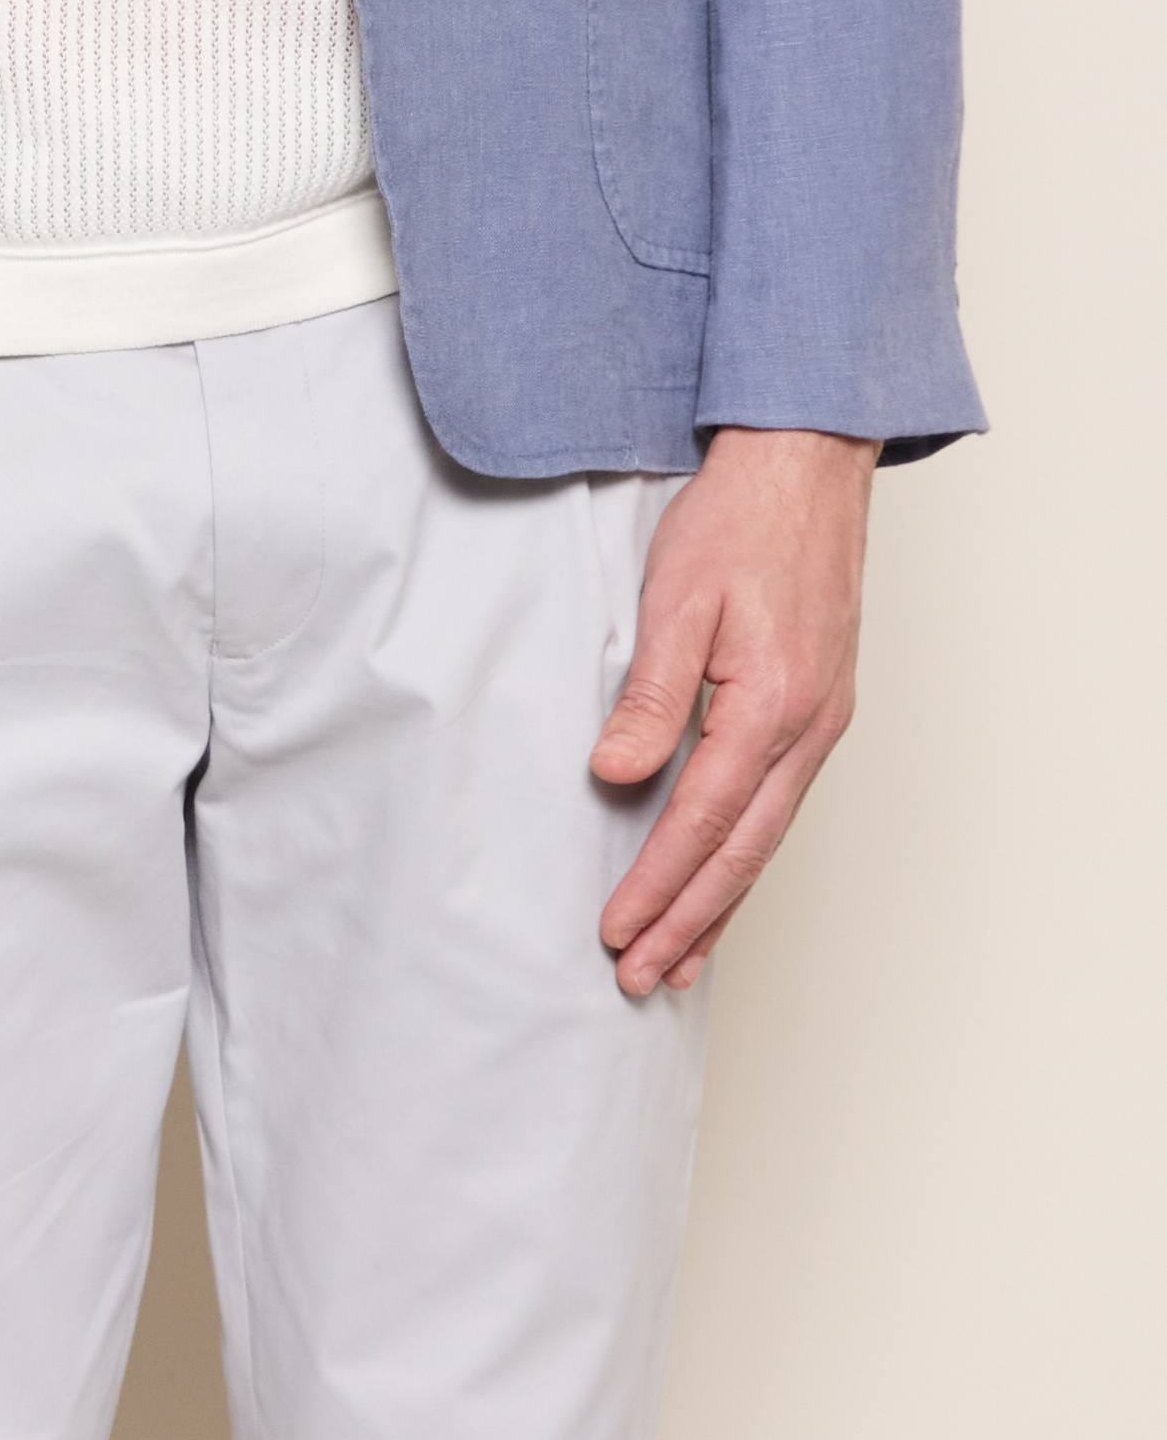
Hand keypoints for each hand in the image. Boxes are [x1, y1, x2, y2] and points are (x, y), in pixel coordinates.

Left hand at [591, 424, 879, 996]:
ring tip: (680, 959)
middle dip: (689, 921)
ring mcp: (822, 720)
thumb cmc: (740, 517)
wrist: (808, 461)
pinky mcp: (820, 706)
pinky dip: (748, 855)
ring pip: (767, 837)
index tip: (616, 932)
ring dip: (721, 902)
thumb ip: (653, 692)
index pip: (700, 820)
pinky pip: (781, 804)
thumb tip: (618, 773)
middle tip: (641, 978)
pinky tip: (725, 878)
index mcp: (772, 704)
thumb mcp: (678, 595)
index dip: (656, 883)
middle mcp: (808, 726)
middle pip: (742, 851)